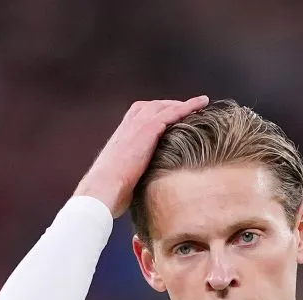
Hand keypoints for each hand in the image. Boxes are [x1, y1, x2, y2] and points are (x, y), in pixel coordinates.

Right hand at [74, 96, 208, 217]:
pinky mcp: (148, 130)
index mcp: (121, 137)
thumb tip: (137, 189)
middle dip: (171, 106)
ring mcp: (137, 126)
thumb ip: (131, 176)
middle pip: (153, 107)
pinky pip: (172, 113)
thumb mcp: (120, 180)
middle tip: (188, 108)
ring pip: (164, 107)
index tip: (169, 116)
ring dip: (183, 104)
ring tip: (201, 103)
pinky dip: (188, 106)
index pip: (139, 116)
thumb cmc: (108, 193)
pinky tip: (201, 104)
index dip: (156, 113)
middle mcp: (128, 127)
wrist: (102, 190)